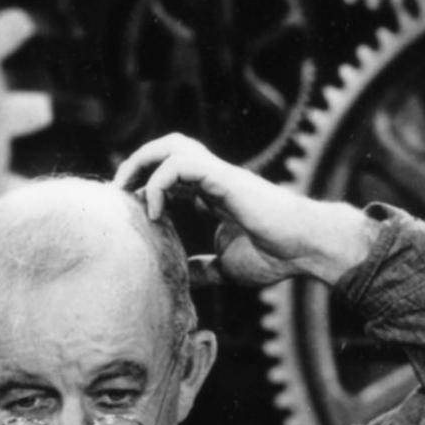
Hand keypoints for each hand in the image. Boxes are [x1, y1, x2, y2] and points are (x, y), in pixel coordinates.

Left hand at [112, 133, 377, 287]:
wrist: (306, 248)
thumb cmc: (276, 255)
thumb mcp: (227, 267)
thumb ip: (203, 268)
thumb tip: (180, 279)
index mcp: (212, 194)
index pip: (170, 173)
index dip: (145, 186)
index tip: (127, 213)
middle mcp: (214, 179)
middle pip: (168, 147)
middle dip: (137, 163)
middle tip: (117, 193)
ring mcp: (220, 175)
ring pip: (172, 145)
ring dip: (141, 164)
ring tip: (126, 195)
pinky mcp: (225, 179)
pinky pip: (182, 164)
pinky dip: (159, 183)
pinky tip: (154, 213)